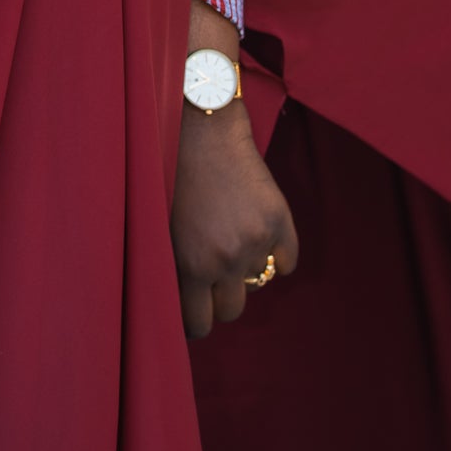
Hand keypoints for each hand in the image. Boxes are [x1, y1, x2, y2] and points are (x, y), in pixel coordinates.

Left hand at [171, 97, 298, 337]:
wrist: (202, 126)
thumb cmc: (170, 172)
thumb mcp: (162, 226)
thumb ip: (177, 266)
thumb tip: (187, 305)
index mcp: (191, 263)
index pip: (200, 323)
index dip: (197, 322)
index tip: (196, 316)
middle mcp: (226, 258)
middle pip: (232, 311)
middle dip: (221, 301)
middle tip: (214, 283)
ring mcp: (256, 240)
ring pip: (257, 283)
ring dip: (246, 273)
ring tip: (230, 244)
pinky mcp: (279, 219)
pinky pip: (287, 261)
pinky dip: (278, 254)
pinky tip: (261, 238)